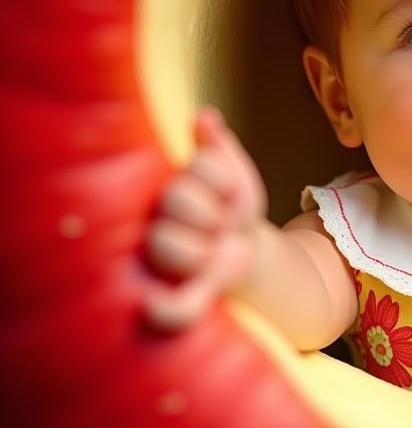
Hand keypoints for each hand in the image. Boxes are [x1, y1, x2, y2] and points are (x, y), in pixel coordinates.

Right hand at [143, 108, 267, 329]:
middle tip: (221, 224)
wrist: (244, 249)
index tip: (229, 192)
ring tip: (214, 250)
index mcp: (173, 193)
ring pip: (166, 245)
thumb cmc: (231, 208)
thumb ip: (219, 148)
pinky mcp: (181, 296)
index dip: (219, 180)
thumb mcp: (235, 177)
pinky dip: (164, 311)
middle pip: (174, 202)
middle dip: (209, 211)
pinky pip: (169, 311)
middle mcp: (159, 224)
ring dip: (199, 248)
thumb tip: (205, 117)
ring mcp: (166, 262)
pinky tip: (152, 307)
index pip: (192, 173)